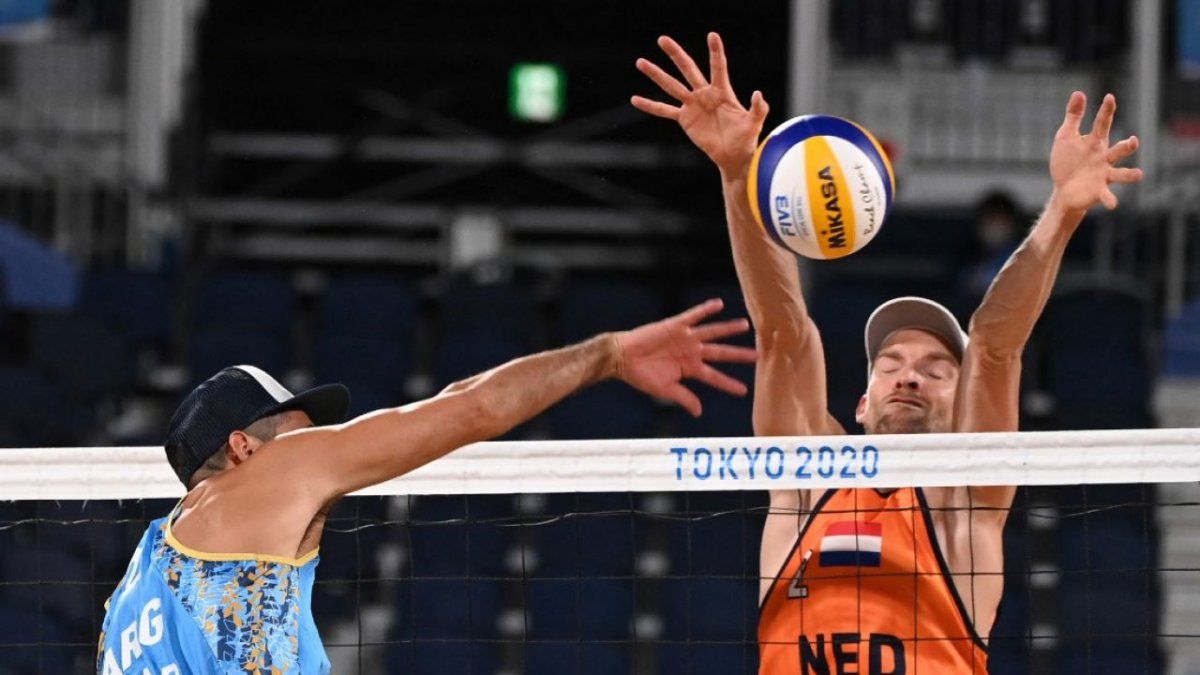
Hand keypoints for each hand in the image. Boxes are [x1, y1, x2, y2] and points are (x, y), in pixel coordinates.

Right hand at [614, 298, 756, 416]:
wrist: (622, 357)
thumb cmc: (640, 375)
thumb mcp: (664, 389)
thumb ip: (684, 398)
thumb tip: (699, 413)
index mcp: (689, 368)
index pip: (714, 377)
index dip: (728, 384)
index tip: (744, 391)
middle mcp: (691, 351)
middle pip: (720, 353)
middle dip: (739, 355)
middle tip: (758, 355)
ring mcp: (685, 337)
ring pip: (712, 332)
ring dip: (728, 329)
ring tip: (745, 325)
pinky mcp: (675, 325)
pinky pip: (694, 315)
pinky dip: (706, 310)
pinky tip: (719, 304)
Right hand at [631, 32, 768, 176]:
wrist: (734, 156)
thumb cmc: (747, 139)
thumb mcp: (754, 123)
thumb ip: (758, 108)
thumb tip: (757, 93)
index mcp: (722, 92)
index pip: (718, 67)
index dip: (715, 52)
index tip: (712, 35)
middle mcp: (705, 94)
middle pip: (688, 69)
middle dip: (675, 54)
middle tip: (662, 39)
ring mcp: (693, 105)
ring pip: (671, 86)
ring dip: (656, 74)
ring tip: (640, 62)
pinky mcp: (684, 119)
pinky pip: (664, 110)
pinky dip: (650, 106)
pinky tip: (635, 99)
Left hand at [1050, 91, 1142, 212]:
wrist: (1063, 189)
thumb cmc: (1068, 160)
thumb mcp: (1066, 137)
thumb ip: (1073, 116)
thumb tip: (1079, 92)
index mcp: (1095, 142)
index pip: (1102, 124)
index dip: (1106, 111)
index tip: (1109, 97)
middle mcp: (1104, 158)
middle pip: (1119, 150)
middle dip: (1127, 146)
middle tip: (1133, 141)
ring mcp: (1104, 175)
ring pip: (1121, 174)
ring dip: (1130, 174)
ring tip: (1138, 174)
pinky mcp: (1098, 191)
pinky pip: (1107, 196)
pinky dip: (1110, 200)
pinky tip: (1113, 204)